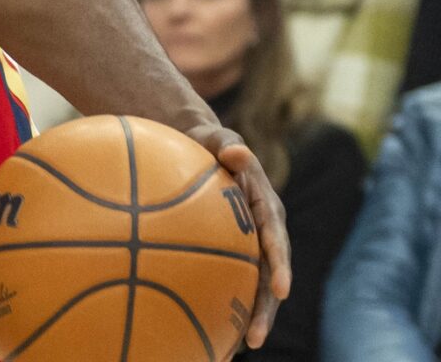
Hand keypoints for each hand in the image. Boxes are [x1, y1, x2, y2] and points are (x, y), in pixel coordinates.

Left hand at [186, 123, 290, 348]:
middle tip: (252, 339)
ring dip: (247, 319)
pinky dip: (222, 306)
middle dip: (264, 310)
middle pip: (269, 277)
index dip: (280, 265)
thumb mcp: (218, 138)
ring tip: (234, 351)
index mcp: (265, 208)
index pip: (276, 240)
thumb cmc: (207, 142)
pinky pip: (229, 281)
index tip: (281, 290)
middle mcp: (262, 232)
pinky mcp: (231, 253)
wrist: (198, 146)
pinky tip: (207, 335)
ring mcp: (248, 245)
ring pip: (252, 288)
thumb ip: (227, 146)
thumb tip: (238, 153)